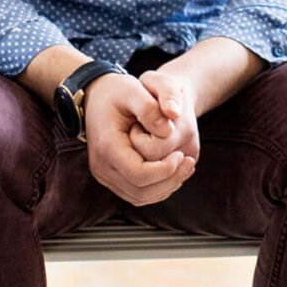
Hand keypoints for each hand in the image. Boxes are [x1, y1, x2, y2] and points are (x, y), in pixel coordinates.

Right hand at [84, 71, 195, 205]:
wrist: (97, 96)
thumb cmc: (117, 91)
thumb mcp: (133, 90)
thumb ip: (151, 108)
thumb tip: (169, 130)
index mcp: (106, 147)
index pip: (139, 175)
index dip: (165, 170)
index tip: (181, 154)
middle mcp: (102, 167)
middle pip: (141, 191)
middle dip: (170, 180)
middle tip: (189, 162)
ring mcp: (106, 176)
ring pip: (140, 197)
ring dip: (166, 186)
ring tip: (185, 166)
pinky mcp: (113, 178)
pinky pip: (138, 193)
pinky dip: (158, 186)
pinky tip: (174, 170)